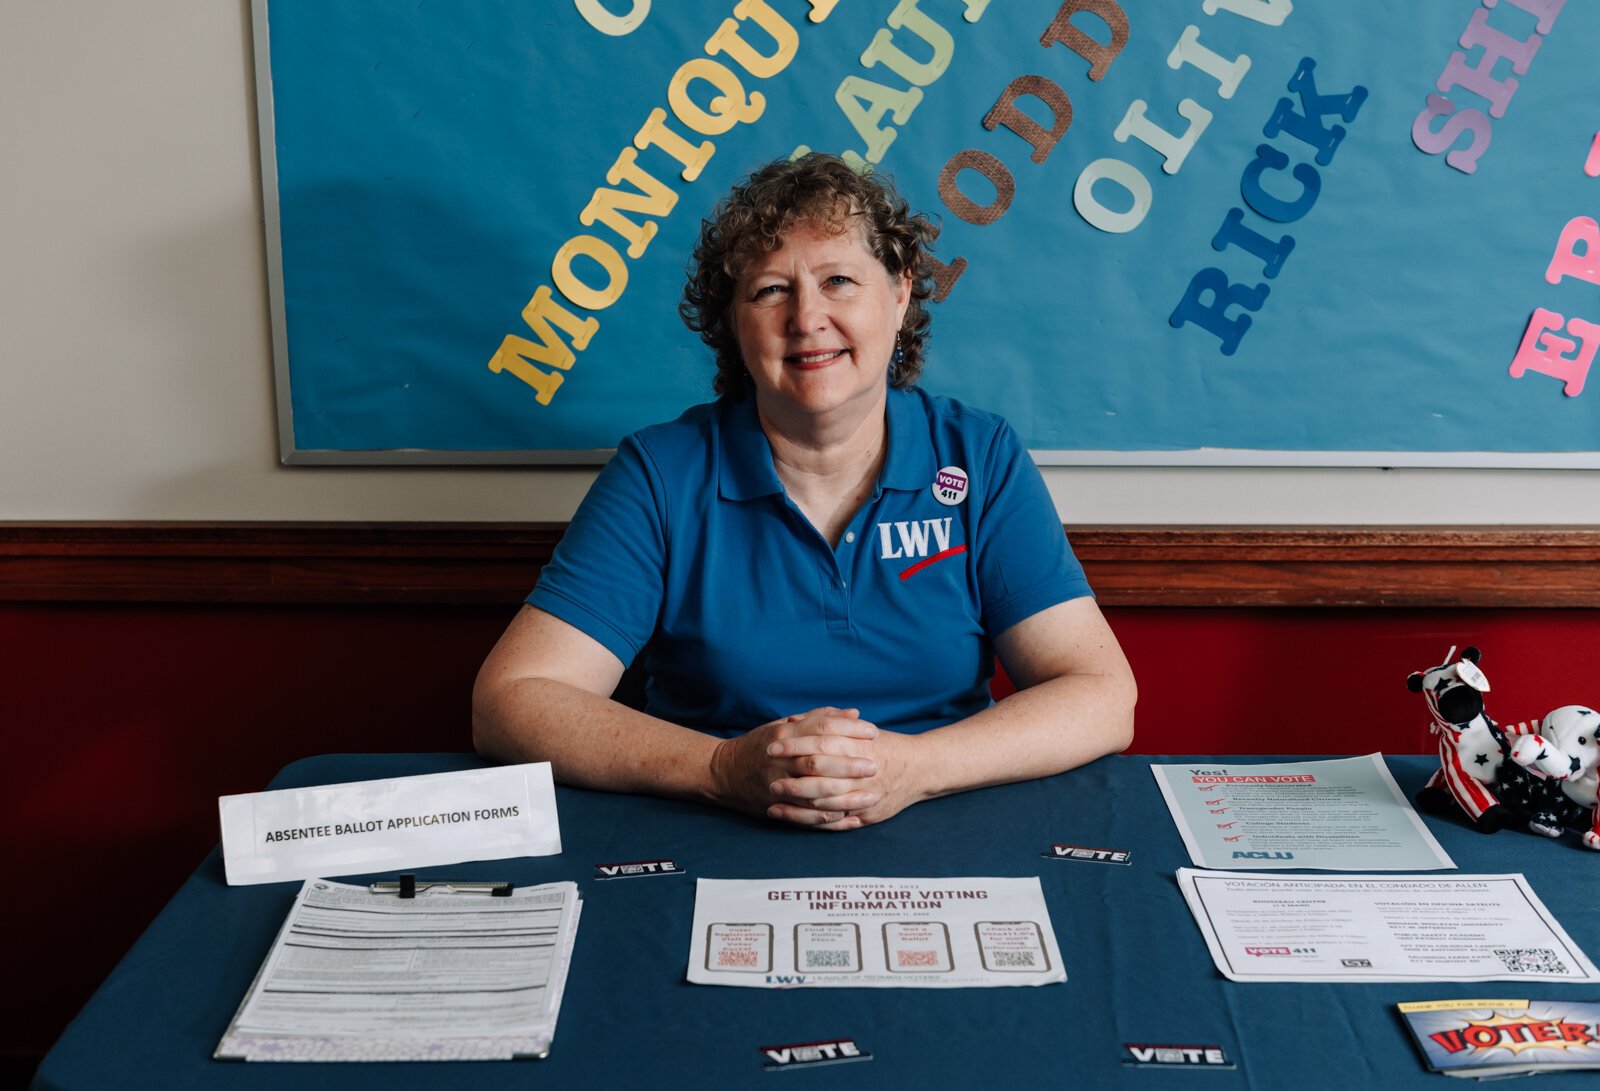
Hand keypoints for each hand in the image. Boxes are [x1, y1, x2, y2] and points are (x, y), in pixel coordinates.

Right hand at [708, 707, 879, 827]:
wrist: (723, 772)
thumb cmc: (760, 745)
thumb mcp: (785, 725)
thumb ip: (819, 718)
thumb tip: (854, 713)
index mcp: (785, 734)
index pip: (822, 728)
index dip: (850, 730)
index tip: (873, 732)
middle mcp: (781, 759)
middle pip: (820, 761)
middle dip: (850, 765)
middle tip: (875, 766)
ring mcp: (778, 785)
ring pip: (815, 792)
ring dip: (845, 797)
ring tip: (870, 797)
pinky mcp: (776, 807)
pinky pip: (807, 816)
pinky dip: (830, 819)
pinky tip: (851, 819)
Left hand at [772, 726, 928, 828]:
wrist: (923, 767)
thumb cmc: (886, 746)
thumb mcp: (859, 730)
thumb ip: (828, 723)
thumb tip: (793, 720)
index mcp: (858, 744)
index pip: (820, 741)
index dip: (794, 744)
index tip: (771, 745)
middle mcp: (861, 770)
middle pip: (820, 772)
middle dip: (791, 775)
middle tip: (767, 776)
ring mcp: (864, 794)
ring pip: (824, 800)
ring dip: (796, 801)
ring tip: (772, 798)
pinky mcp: (866, 813)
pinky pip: (835, 819)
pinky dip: (811, 819)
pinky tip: (791, 817)